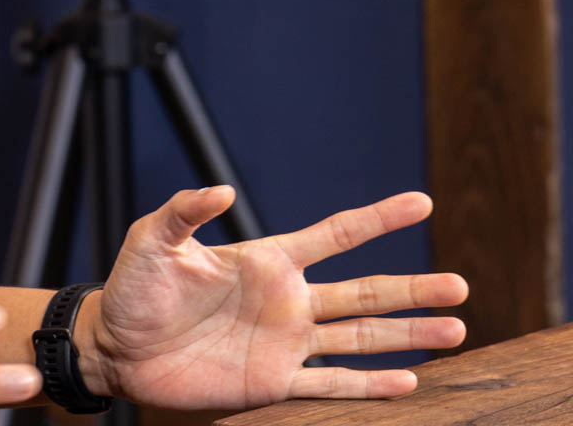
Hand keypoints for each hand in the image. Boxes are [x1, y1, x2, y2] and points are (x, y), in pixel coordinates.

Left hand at [84, 187, 469, 409]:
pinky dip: (370, 386)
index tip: (420, 203)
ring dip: (408, 337)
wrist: (114, 347)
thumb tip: (222, 189)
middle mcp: (286, 300)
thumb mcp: (152, 239)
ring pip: (361, 339)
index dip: (376, 219)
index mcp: (265, 261)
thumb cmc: (131, 289)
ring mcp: (285, 343)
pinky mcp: (273, 382)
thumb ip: (184, 211)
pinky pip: (331, 385)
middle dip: (413, 289)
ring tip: (456, 331)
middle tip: (461, 285)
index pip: (333, 234)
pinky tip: (409, 383)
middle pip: (364, 292)